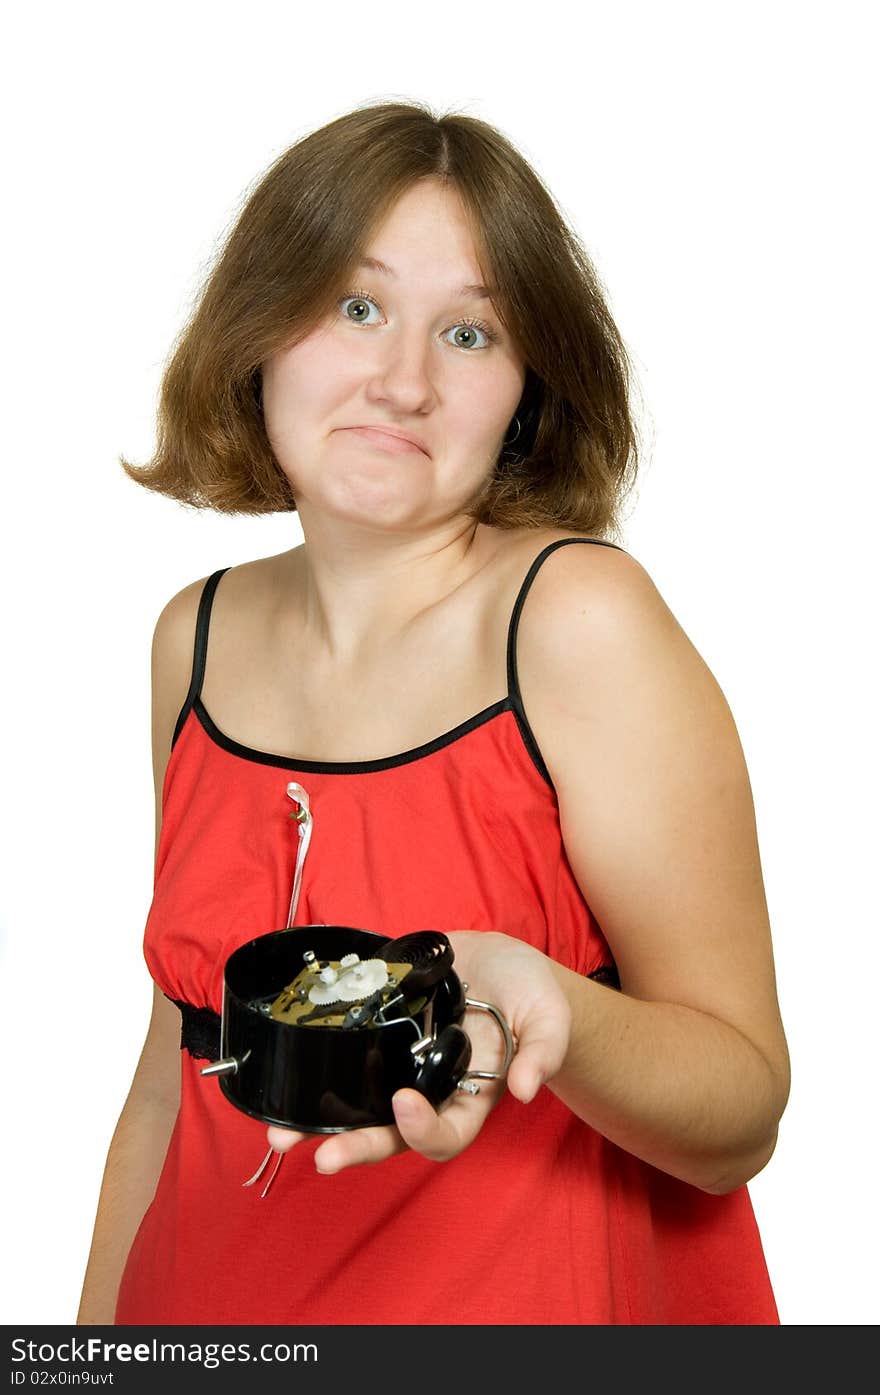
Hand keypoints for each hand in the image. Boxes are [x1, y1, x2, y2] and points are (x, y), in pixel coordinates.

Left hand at [265, 931, 571, 1173]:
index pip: (445, 1136)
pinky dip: (316, 1060)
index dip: (422, 1131)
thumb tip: (526, 1089)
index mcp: (469, 1097)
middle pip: (389, 1134)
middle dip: (354, 1147)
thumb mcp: (549, 1018)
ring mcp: (398, 1061)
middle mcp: (427, 1088)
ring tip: (278, 1129)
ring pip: (356, 1102)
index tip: (404, 1102)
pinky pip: (346, 1053)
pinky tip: (288, 1057)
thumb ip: (542, 1051)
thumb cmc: (531, 997)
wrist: (504, 960)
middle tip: (319, 1156)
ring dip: (316, 1119)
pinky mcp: (379, 1027)